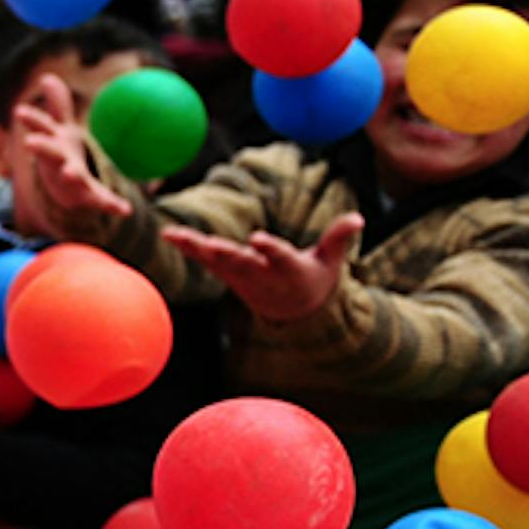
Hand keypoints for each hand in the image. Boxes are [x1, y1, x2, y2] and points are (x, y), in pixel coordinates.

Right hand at [8, 80, 129, 225]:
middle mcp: (57, 163)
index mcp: (51, 144)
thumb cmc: (62, 155)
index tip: (19, 111)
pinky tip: (125, 208)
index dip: (31, 119)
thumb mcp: (60, 129)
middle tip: (29, 142)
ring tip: (69, 172)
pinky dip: (112, 204)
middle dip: (40, 147)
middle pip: (48, 154)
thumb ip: (57, 105)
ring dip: (70, 174)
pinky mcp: (88, 197)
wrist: (64, 194)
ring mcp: (71, 182)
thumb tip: (46, 77)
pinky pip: (101, 200)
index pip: (40, 128)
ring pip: (70, 178)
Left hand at [159, 213, 361, 323]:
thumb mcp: (331, 261)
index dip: (269, 249)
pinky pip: (205, 260)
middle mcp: (262, 275)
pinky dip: (188, 248)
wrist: (293, 311)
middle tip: (211, 244)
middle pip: (242, 263)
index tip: (257, 239)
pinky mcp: (227, 274)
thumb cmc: (315, 278)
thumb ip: (339, 238)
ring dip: (196, 249)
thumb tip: (358, 217)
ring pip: (217, 262)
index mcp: (290, 270)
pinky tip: (169, 235)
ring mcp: (242, 276)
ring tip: (176, 235)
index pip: (279, 258)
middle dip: (227, 254)